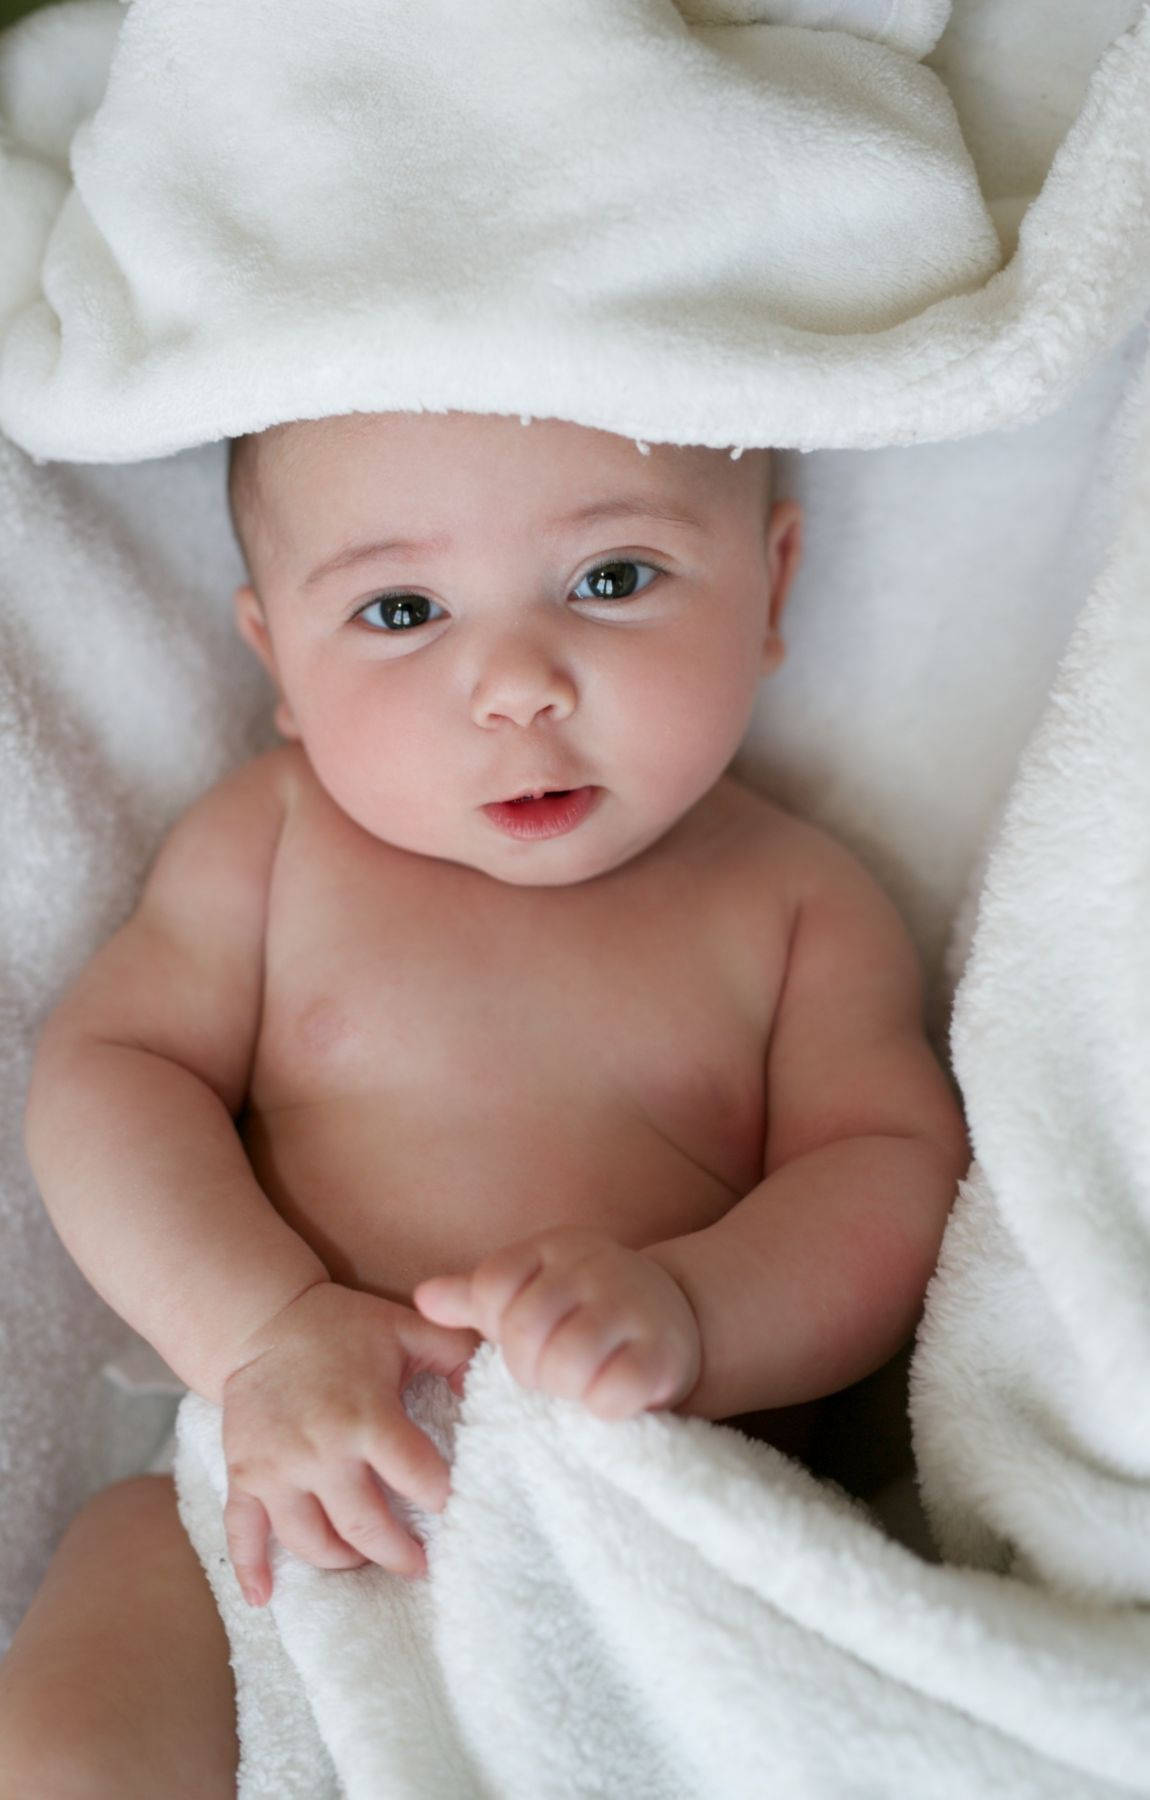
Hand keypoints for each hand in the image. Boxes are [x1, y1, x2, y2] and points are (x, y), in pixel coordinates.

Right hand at [220, 1281, 479, 1605]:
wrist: (264, 1320)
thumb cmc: (344, 1328)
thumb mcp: (408, 1328)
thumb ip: (458, 1353)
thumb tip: (505, 1380)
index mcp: (368, 1416)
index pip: (418, 1479)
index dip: (443, 1501)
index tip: (459, 1513)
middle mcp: (322, 1451)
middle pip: (366, 1528)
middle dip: (398, 1554)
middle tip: (419, 1564)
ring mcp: (278, 1468)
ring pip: (312, 1541)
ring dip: (343, 1561)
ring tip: (366, 1559)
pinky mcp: (245, 1475)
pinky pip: (242, 1532)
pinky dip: (250, 1569)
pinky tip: (264, 1596)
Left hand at [413, 1227, 701, 1419]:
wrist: (678, 1314)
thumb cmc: (585, 1307)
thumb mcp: (533, 1289)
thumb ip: (477, 1296)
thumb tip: (422, 1298)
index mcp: (553, 1247)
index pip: (493, 1285)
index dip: (496, 1324)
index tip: (520, 1338)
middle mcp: (593, 1267)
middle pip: (524, 1329)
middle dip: (527, 1366)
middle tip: (549, 1373)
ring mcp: (632, 1308)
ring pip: (565, 1362)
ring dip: (562, 1389)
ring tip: (576, 1386)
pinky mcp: (662, 1355)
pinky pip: (612, 1393)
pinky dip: (602, 1407)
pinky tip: (609, 1398)